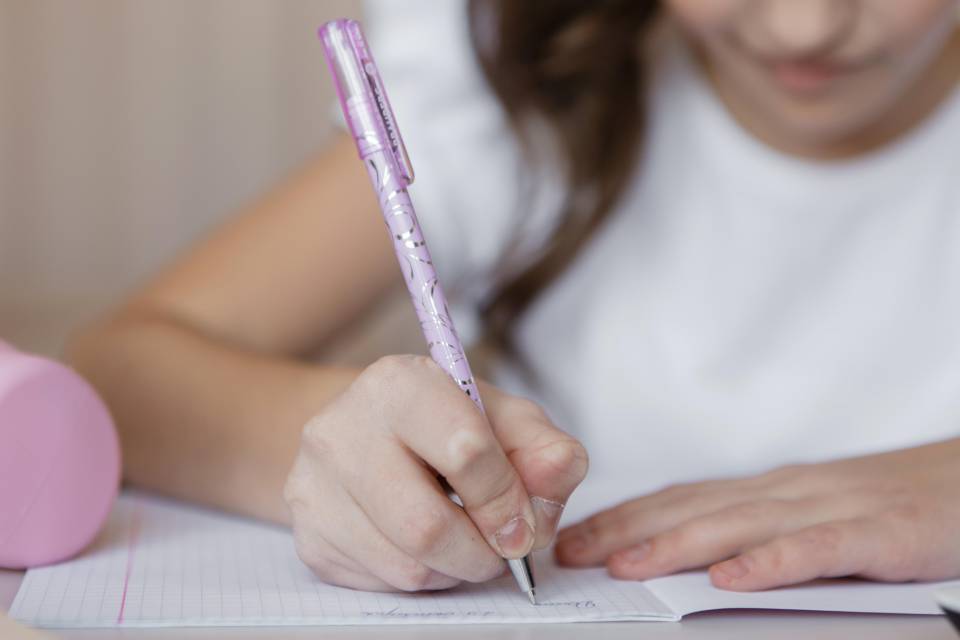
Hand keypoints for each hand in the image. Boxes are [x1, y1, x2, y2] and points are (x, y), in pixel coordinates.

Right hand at [284, 355, 587, 591]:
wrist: (368, 431)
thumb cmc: (443, 423)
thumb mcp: (502, 418)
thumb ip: (544, 446)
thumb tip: (558, 474)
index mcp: (398, 384)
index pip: (465, 450)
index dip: (507, 499)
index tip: (523, 520)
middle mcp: (341, 428)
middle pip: (426, 526)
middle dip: (481, 553)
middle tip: (501, 548)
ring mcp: (314, 484)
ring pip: (404, 566)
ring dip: (454, 570)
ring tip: (464, 541)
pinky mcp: (308, 534)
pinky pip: (380, 583)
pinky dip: (421, 577)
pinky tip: (425, 545)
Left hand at [555, 439, 959, 590]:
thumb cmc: (890, 505)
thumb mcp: (813, 512)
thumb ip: (760, 529)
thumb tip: (698, 559)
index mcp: (770, 490)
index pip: (683, 500)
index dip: (625, 517)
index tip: (575, 538)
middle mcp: (788, 492)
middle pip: (695, 509)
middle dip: (628, 530)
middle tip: (572, 552)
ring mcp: (832, 508)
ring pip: (741, 524)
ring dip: (677, 544)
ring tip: (626, 564)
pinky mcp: (879, 533)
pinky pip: (818, 549)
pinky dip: (772, 562)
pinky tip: (731, 580)